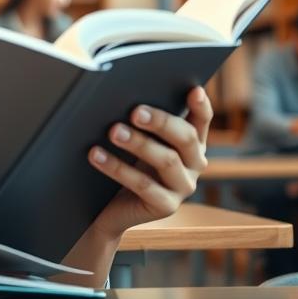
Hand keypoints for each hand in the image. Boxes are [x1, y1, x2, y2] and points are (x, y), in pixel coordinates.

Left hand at [85, 86, 211, 238]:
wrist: (111, 208)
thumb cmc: (125, 162)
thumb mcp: (138, 139)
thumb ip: (142, 121)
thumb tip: (125, 93)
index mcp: (191, 143)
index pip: (202, 121)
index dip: (201, 106)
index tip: (194, 90)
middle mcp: (194, 164)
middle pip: (185, 138)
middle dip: (161, 122)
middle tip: (134, 112)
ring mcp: (183, 187)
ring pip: (166, 161)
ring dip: (139, 143)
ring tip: (113, 131)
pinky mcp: (166, 206)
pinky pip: (143, 185)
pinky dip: (118, 168)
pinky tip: (96, 155)